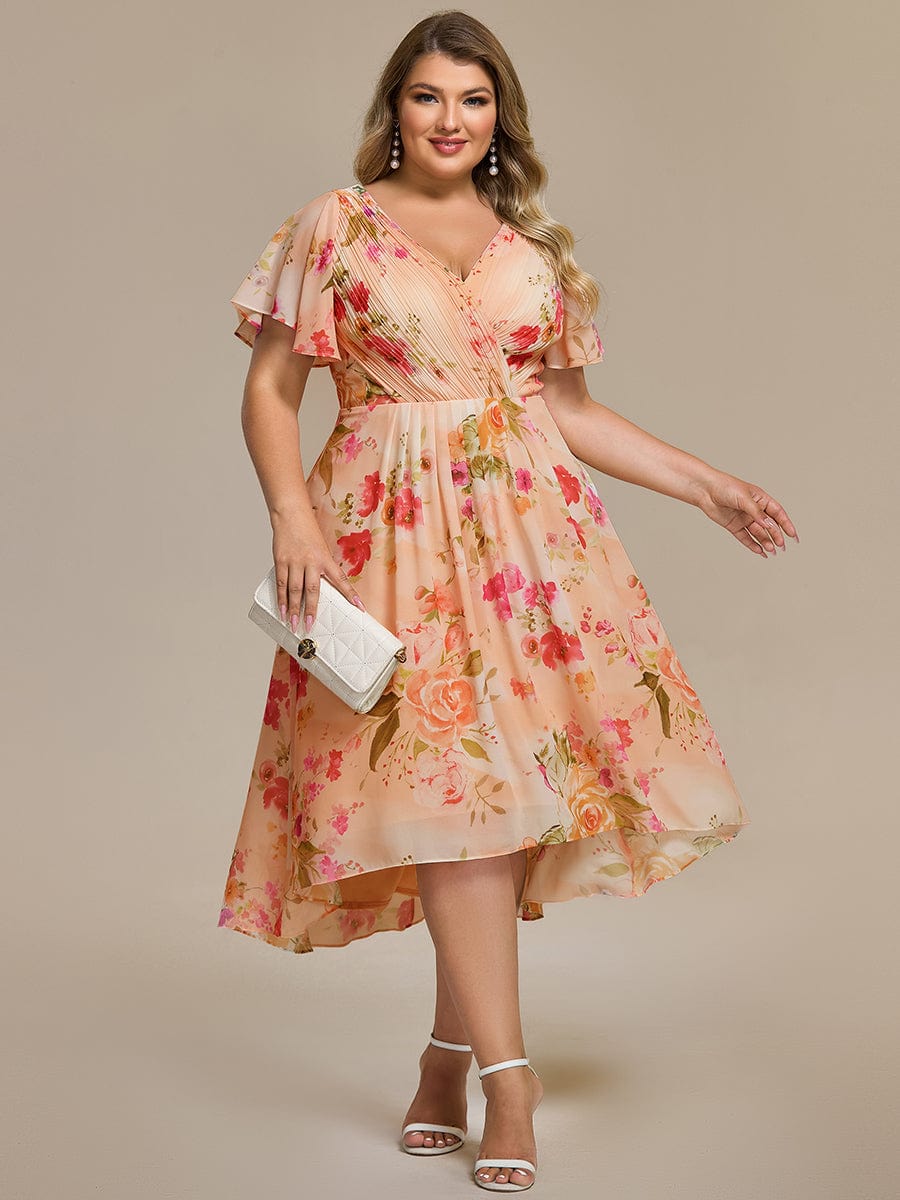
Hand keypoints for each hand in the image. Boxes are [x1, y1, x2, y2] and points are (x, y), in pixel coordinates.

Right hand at [271, 517, 365, 632]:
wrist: (291, 514)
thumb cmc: (308, 532)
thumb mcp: (321, 548)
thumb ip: (323, 568)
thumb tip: (324, 589)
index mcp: (325, 558)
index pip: (341, 580)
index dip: (351, 595)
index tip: (360, 608)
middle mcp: (311, 561)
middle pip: (312, 590)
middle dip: (311, 609)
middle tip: (310, 625)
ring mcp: (295, 561)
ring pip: (294, 589)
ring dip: (293, 608)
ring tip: (293, 622)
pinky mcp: (281, 560)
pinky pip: (281, 583)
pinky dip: (281, 598)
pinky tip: (281, 609)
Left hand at [692, 471, 799, 556]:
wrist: (705, 490)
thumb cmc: (726, 487)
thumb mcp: (744, 498)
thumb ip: (757, 513)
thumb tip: (769, 525)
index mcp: (761, 499)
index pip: (777, 513)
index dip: (786, 524)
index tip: (793, 535)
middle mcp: (754, 510)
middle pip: (769, 525)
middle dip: (776, 536)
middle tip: (781, 546)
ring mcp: (744, 519)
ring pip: (758, 533)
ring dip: (765, 542)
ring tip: (772, 550)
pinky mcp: (734, 526)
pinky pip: (745, 538)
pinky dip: (752, 545)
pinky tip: (760, 552)